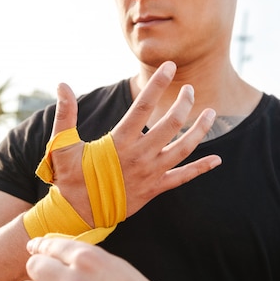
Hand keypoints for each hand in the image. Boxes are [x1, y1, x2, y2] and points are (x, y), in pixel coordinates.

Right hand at [50, 61, 221, 223]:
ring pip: (183, 148)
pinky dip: (201, 168)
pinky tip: (217, 159)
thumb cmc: (70, 178)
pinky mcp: (155, 189)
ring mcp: (150, 174)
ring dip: (200, 129)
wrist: (78, 213)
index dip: (158, 84)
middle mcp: (139, 156)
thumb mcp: (63, 146)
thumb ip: (66, 115)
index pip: (144, 106)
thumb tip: (62, 85)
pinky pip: (183, 178)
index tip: (170, 67)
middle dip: (184, 102)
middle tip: (189, 89)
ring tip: (211, 113)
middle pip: (171, 124)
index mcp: (119, 142)